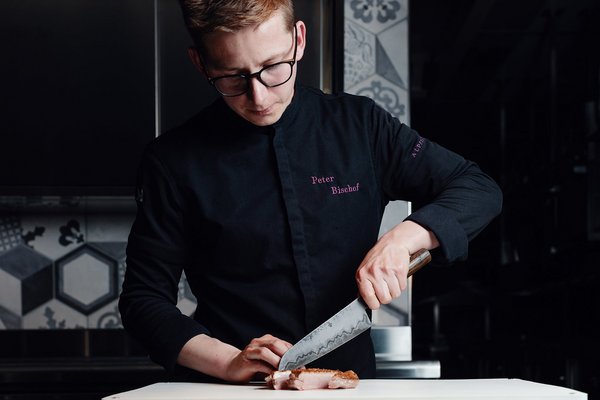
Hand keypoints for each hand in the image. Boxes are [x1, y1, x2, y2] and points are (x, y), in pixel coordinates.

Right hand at [177, 333, 292, 382]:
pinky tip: (274, 374)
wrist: (231, 366)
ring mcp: (251, 350)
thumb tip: (296, 367)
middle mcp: (258, 342)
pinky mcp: (245, 361)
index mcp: (266, 340)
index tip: (301, 363)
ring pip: (266, 352)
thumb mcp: (267, 360)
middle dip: (287, 356)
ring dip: (277, 361)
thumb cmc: (252, 364)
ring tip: (285, 369)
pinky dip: (268, 369)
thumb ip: (278, 360)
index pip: (283, 343)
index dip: (293, 353)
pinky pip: (258, 364)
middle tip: (295, 366)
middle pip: (275, 344)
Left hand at [355, 236, 410, 309]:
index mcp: (362, 274)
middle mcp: (373, 272)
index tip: (376, 302)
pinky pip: (402, 287)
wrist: (393, 243)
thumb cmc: (379, 257)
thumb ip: (364, 284)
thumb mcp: (365, 269)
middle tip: (386, 288)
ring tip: (391, 279)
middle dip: (387, 296)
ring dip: (395, 290)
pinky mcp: (399, 270)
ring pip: (395, 294)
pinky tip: (397, 276)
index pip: (367, 297)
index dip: (374, 303)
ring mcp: (387, 271)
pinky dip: (401, 284)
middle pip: (384, 299)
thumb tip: (364, 300)